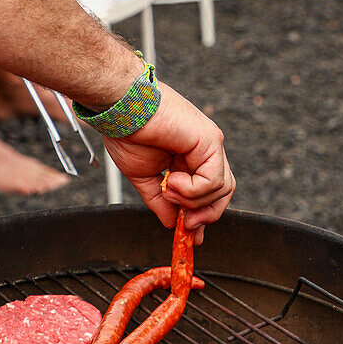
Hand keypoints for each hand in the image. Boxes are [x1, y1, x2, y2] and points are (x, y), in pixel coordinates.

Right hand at [102, 83, 235, 244]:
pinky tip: (173, 180)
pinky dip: (193, 190)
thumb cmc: (127, 132)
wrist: (120, 109)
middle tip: (186, 225)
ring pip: (220, 189)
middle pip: (223, 192)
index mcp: (189, 156)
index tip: (190, 234)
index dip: (203, 215)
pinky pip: (213, 181)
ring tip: (169, 190)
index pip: (209, 191)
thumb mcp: (144, 177)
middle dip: (206, 215)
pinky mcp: (210, 141)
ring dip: (193, 200)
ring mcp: (209, 145)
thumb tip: (170, 222)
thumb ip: (160, 200)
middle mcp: (204, 150)